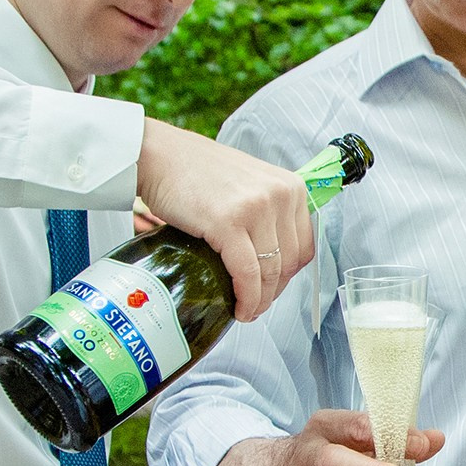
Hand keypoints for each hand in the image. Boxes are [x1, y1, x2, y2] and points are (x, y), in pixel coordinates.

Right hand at [135, 119, 314, 320]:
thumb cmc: (199, 172)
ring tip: (247, 310)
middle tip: (257, 305)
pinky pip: (247, 273)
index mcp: (292, 187)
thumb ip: (269, 212)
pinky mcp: (228, 223)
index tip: (274, 288)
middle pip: (290, 262)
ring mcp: (256, 208)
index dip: (290, 275)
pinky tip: (239, 307)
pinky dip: (246, 297)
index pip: (305, 246)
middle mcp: (280, 195)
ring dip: (260, 300)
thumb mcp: (251, 184)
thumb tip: (276, 258)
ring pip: (270, 271)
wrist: (160, 155)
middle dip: (274, 291)